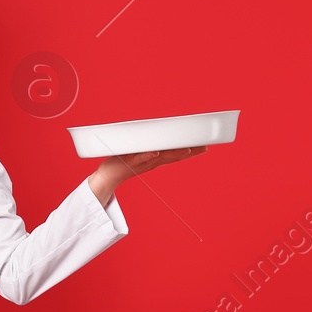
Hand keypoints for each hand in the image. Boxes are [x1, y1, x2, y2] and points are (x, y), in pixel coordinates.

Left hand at [88, 146, 206, 206]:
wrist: (106, 176)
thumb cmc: (122, 163)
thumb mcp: (140, 153)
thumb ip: (150, 146)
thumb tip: (159, 135)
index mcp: (155, 159)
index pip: (175, 154)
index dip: (190, 151)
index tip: (205, 146)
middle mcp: (151, 162)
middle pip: (173, 156)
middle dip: (189, 152)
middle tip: (204, 147)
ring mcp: (141, 162)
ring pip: (161, 157)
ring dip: (174, 154)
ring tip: (187, 150)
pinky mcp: (129, 162)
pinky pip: (140, 158)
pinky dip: (149, 155)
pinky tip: (156, 152)